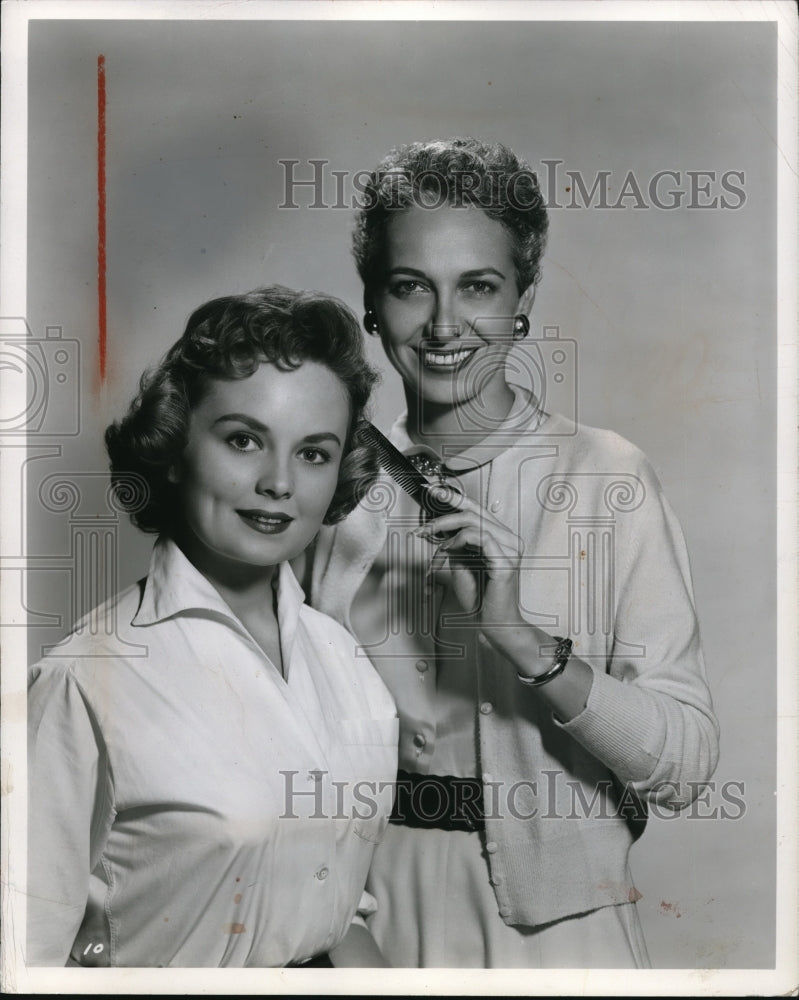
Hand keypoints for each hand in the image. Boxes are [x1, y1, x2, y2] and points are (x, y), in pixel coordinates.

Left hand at [415, 486, 525, 637]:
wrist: (494, 624)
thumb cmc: (480, 598)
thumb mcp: (462, 564)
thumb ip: (455, 544)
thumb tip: (440, 526)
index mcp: (502, 537)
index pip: (476, 508)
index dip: (453, 496)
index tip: (431, 490)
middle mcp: (509, 539)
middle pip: (474, 511)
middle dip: (443, 513)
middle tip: (422, 523)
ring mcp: (510, 549)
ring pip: (474, 522)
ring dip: (445, 528)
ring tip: (429, 539)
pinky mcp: (506, 561)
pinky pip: (480, 538)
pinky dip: (458, 541)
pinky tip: (446, 550)